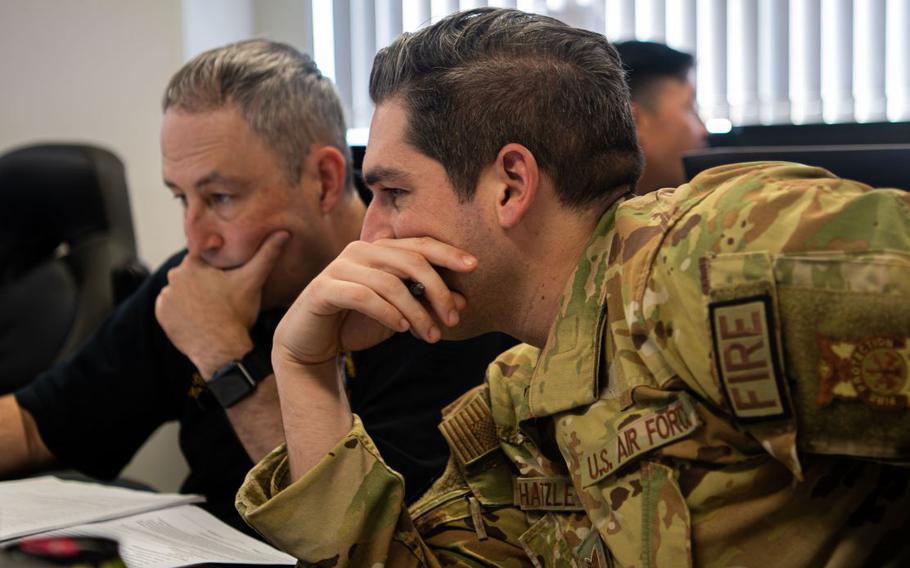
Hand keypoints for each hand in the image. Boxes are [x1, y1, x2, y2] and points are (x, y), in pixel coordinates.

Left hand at [155, 231, 288, 377]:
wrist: (221, 350)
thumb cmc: (237, 313)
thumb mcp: (253, 280)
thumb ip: (267, 254)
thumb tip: (284, 233)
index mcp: (193, 263)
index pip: (205, 257)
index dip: (218, 268)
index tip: (227, 281)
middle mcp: (174, 276)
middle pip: (192, 274)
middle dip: (204, 282)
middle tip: (222, 298)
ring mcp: (166, 297)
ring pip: (182, 290)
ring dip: (192, 296)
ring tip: (212, 310)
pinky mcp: (161, 315)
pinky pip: (171, 307)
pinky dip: (182, 311)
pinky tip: (199, 318)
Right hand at [273, 237, 476, 374]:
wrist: (310, 344)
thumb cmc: (357, 323)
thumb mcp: (399, 314)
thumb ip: (425, 304)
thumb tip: (464, 302)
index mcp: (379, 249)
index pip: (419, 244)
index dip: (448, 252)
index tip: (475, 266)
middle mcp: (360, 251)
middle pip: (410, 260)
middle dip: (438, 290)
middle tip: (454, 318)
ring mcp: (340, 267)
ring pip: (390, 283)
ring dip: (416, 312)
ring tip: (430, 336)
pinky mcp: (324, 289)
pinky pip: (363, 296)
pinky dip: (387, 313)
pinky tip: (401, 329)